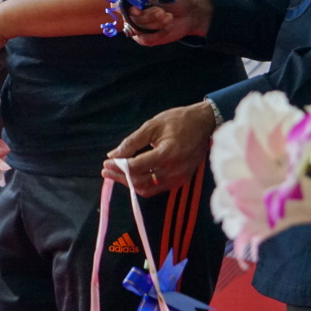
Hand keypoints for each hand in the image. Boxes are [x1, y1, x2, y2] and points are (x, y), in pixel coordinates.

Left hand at [102, 101, 218, 196]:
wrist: (205, 124)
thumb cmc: (178, 121)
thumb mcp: (152, 125)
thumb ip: (132, 142)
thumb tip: (113, 155)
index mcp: (168, 153)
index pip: (137, 167)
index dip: (118, 167)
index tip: (106, 164)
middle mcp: (175, 170)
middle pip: (140, 182)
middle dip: (120, 177)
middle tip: (106, 171)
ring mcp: (180, 177)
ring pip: (148, 189)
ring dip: (130, 183)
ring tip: (116, 174)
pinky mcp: (182, 180)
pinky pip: (158, 188)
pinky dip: (143, 184)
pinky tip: (133, 176)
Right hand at [123, 0, 212, 46]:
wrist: (189, 13)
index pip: (119, 2)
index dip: (125, 8)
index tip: (138, 10)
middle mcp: (130, 11)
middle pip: (129, 17)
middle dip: (147, 16)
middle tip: (162, 12)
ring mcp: (136, 24)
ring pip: (137, 29)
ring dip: (155, 24)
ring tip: (170, 17)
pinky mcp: (143, 36)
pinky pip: (144, 39)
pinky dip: (158, 34)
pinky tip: (168, 27)